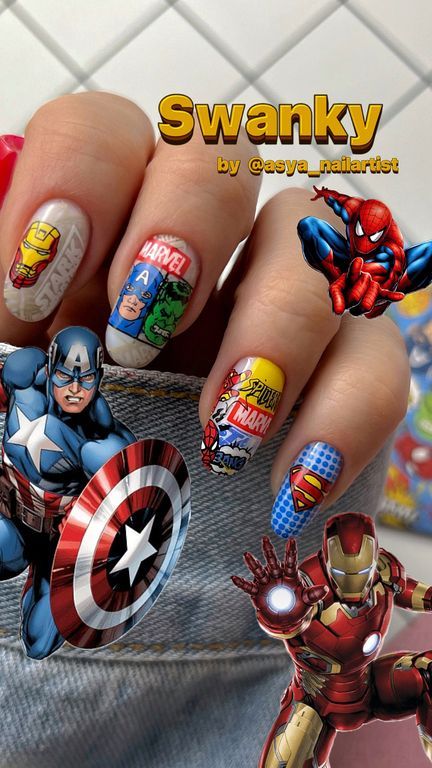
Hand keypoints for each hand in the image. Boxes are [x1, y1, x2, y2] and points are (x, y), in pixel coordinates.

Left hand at [0, 93, 409, 538]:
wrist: (114, 562)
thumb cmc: (40, 473)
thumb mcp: (1, 394)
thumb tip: (12, 272)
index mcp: (100, 237)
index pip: (104, 134)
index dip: (78, 182)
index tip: (33, 292)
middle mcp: (193, 257)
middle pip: (224, 158)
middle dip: (185, 231)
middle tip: (135, 337)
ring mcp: (272, 310)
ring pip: (316, 243)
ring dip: (276, 325)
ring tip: (222, 430)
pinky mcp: (339, 378)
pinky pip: (378, 362)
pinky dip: (342, 417)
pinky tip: (288, 485)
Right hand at [232, 537, 327, 634]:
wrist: (285, 618)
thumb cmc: (297, 606)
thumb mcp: (306, 600)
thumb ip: (313, 594)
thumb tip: (326, 589)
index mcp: (290, 575)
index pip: (290, 562)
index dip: (290, 551)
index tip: (291, 539)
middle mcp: (276, 576)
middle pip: (272, 562)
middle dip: (269, 551)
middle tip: (265, 538)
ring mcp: (266, 583)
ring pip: (259, 571)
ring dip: (253, 563)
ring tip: (246, 554)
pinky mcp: (257, 592)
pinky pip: (248, 587)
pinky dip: (241, 583)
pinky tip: (233, 578)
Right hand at [332, 257, 404, 315]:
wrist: (360, 267)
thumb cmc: (344, 265)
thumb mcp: (334, 263)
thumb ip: (326, 258)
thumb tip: (322, 248)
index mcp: (337, 292)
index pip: (336, 296)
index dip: (338, 303)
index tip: (339, 310)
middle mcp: (349, 301)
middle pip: (354, 299)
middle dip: (360, 285)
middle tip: (365, 275)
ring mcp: (364, 301)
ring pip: (368, 303)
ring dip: (372, 289)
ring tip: (371, 280)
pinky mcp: (377, 296)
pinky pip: (385, 296)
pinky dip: (392, 296)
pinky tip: (400, 296)